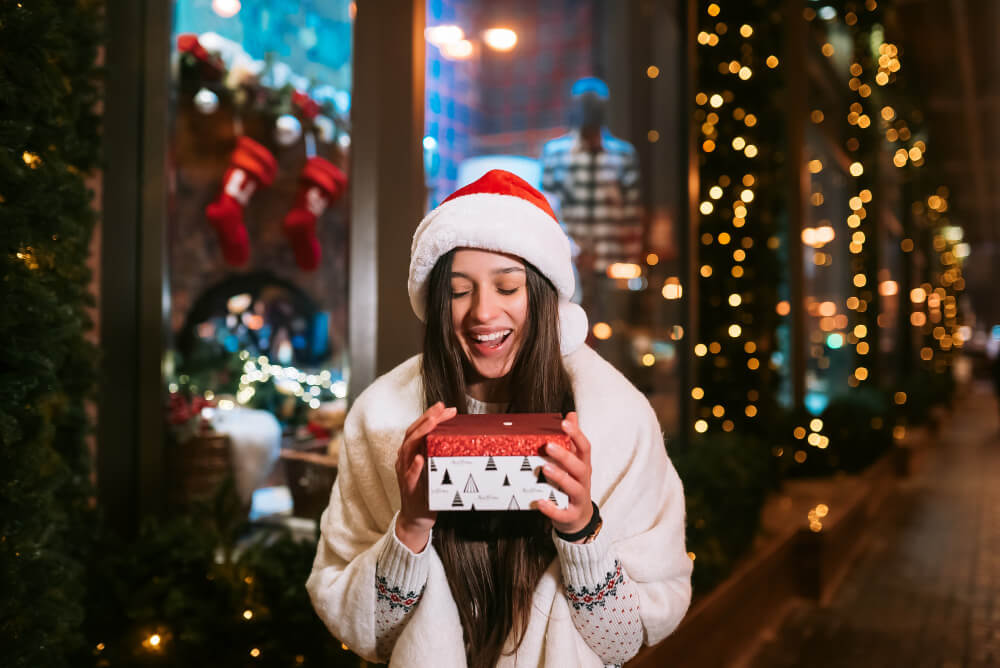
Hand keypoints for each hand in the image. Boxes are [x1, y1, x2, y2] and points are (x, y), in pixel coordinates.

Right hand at [395, 401, 456, 552]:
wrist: (417, 518)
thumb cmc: (428, 491)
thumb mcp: (434, 468)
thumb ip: (439, 453)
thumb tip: (458, 437)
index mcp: (411, 453)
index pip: (418, 429)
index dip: (429, 416)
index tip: (444, 406)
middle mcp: (405, 460)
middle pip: (412, 433)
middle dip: (427, 419)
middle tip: (441, 408)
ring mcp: (405, 473)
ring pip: (408, 449)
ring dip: (420, 434)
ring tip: (432, 423)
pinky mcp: (408, 489)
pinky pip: (409, 476)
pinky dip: (414, 466)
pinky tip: (420, 458)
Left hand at [534, 412, 593, 537]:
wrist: (579, 519)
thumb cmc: (574, 486)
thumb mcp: (576, 463)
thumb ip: (573, 440)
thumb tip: (571, 415)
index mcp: (583, 466)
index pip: (585, 448)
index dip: (576, 435)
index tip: (564, 423)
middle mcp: (584, 481)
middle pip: (580, 467)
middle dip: (565, 456)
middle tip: (548, 446)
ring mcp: (579, 499)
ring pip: (574, 488)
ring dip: (560, 478)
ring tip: (545, 469)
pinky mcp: (572, 515)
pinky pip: (563, 513)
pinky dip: (552, 509)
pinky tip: (541, 502)